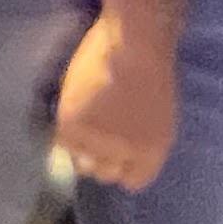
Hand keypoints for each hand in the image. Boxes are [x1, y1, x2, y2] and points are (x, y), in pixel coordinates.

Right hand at [53, 12, 179, 189]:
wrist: (134, 43)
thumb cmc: (152, 68)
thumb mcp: (159, 115)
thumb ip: (139, 140)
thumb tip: (118, 155)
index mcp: (153, 151)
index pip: (132, 181)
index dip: (121, 166)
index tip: (115, 153)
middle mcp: (127, 154)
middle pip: (104, 174)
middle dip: (99, 157)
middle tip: (95, 133)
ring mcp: (98, 142)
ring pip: (81, 162)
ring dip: (81, 146)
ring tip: (86, 120)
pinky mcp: (73, 127)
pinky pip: (63, 143)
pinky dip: (66, 131)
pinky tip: (75, 108)